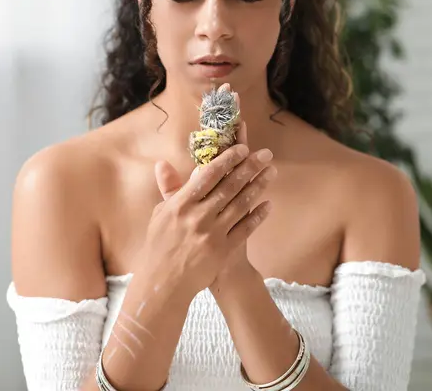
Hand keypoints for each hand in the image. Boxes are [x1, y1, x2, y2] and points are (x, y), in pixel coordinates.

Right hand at [149, 126, 274, 296]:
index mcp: (181, 204)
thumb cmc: (160, 246)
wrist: (165, 283)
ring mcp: (213, 233)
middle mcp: (198, 216)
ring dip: (258, 186)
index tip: (242, 148)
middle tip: (266, 154)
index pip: (208, 175)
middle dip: (249, 167)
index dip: (227, 159)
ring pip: (241, 205)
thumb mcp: (160, 215)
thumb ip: (168, 189)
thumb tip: (163, 163)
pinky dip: (258, 216)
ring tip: (271, 172)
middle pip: (229, 186)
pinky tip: (269, 205)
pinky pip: (245, 229)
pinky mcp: (224, 250)